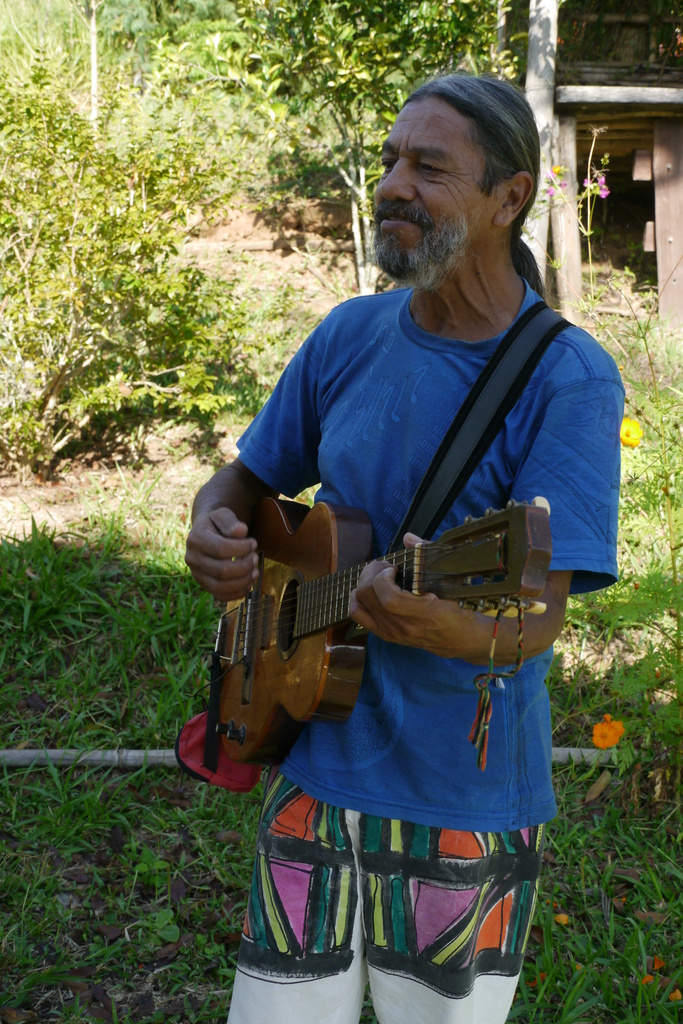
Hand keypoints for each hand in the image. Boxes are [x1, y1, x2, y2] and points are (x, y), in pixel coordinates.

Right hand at [185, 507, 258, 601]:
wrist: (207, 533)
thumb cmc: (217, 524)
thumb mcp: (223, 515)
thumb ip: (230, 521)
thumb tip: (241, 531)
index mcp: (195, 539)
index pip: (220, 549)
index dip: (241, 549)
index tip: (253, 543)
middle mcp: (192, 559)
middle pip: (221, 571)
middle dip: (244, 566)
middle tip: (255, 558)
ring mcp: (197, 574)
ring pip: (220, 587)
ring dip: (242, 582)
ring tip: (255, 572)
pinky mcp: (204, 585)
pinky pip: (220, 596)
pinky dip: (237, 593)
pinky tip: (248, 583)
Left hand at [348, 533, 459, 655]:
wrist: (460, 638)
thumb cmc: (458, 607)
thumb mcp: (452, 580)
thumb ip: (429, 556)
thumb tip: (408, 538)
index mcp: (424, 614)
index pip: (389, 598)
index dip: (384, 577)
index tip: (395, 567)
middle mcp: (404, 626)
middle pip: (368, 597)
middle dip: (371, 573)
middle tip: (386, 567)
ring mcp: (392, 632)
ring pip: (359, 605)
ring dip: (364, 584)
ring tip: (379, 577)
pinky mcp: (386, 635)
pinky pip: (359, 616)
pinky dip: (359, 599)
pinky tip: (373, 590)